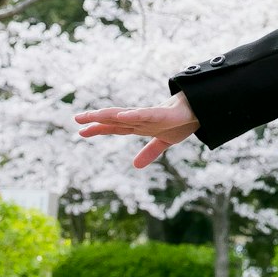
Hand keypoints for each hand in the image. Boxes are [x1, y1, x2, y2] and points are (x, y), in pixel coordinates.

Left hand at [74, 92, 199, 168]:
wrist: (200, 111)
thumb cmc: (181, 122)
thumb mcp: (164, 142)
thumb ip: (149, 152)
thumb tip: (135, 165)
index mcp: (140, 126)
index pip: (115, 128)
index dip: (98, 129)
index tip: (81, 131)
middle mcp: (142, 119)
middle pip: (115, 119)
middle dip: (96, 119)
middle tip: (76, 119)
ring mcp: (150, 115)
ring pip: (125, 114)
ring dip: (108, 114)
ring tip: (92, 114)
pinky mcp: (162, 114)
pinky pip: (145, 114)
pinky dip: (132, 115)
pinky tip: (119, 116)